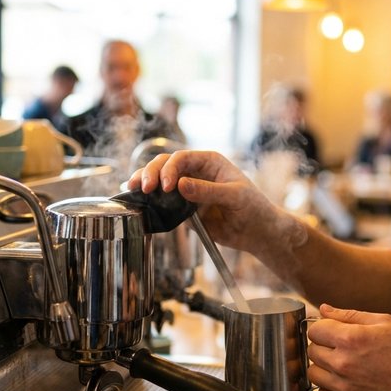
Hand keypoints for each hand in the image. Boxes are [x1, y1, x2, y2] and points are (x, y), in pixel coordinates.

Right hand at [127, 151, 279, 253]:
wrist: (257, 232)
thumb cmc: (253, 207)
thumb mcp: (234, 196)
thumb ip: (208, 191)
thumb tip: (180, 185)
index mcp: (209, 162)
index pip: (181, 158)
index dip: (169, 169)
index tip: (166, 186)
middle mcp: (195, 172)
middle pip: (165, 165)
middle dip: (151, 173)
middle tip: (144, 188)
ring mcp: (187, 190)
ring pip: (160, 181)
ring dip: (145, 183)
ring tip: (133, 190)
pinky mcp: (183, 209)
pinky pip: (164, 203)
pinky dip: (150, 202)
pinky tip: (139, 203)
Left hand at [307, 303, 390, 390]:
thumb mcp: (385, 322)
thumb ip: (350, 315)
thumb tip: (324, 309)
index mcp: (351, 339)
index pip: (315, 329)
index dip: (324, 326)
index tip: (335, 330)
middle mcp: (343, 364)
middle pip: (312, 350)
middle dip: (324, 345)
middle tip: (343, 346)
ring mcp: (345, 387)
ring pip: (313, 373)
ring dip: (323, 366)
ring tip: (343, 363)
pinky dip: (328, 387)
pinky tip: (344, 380)